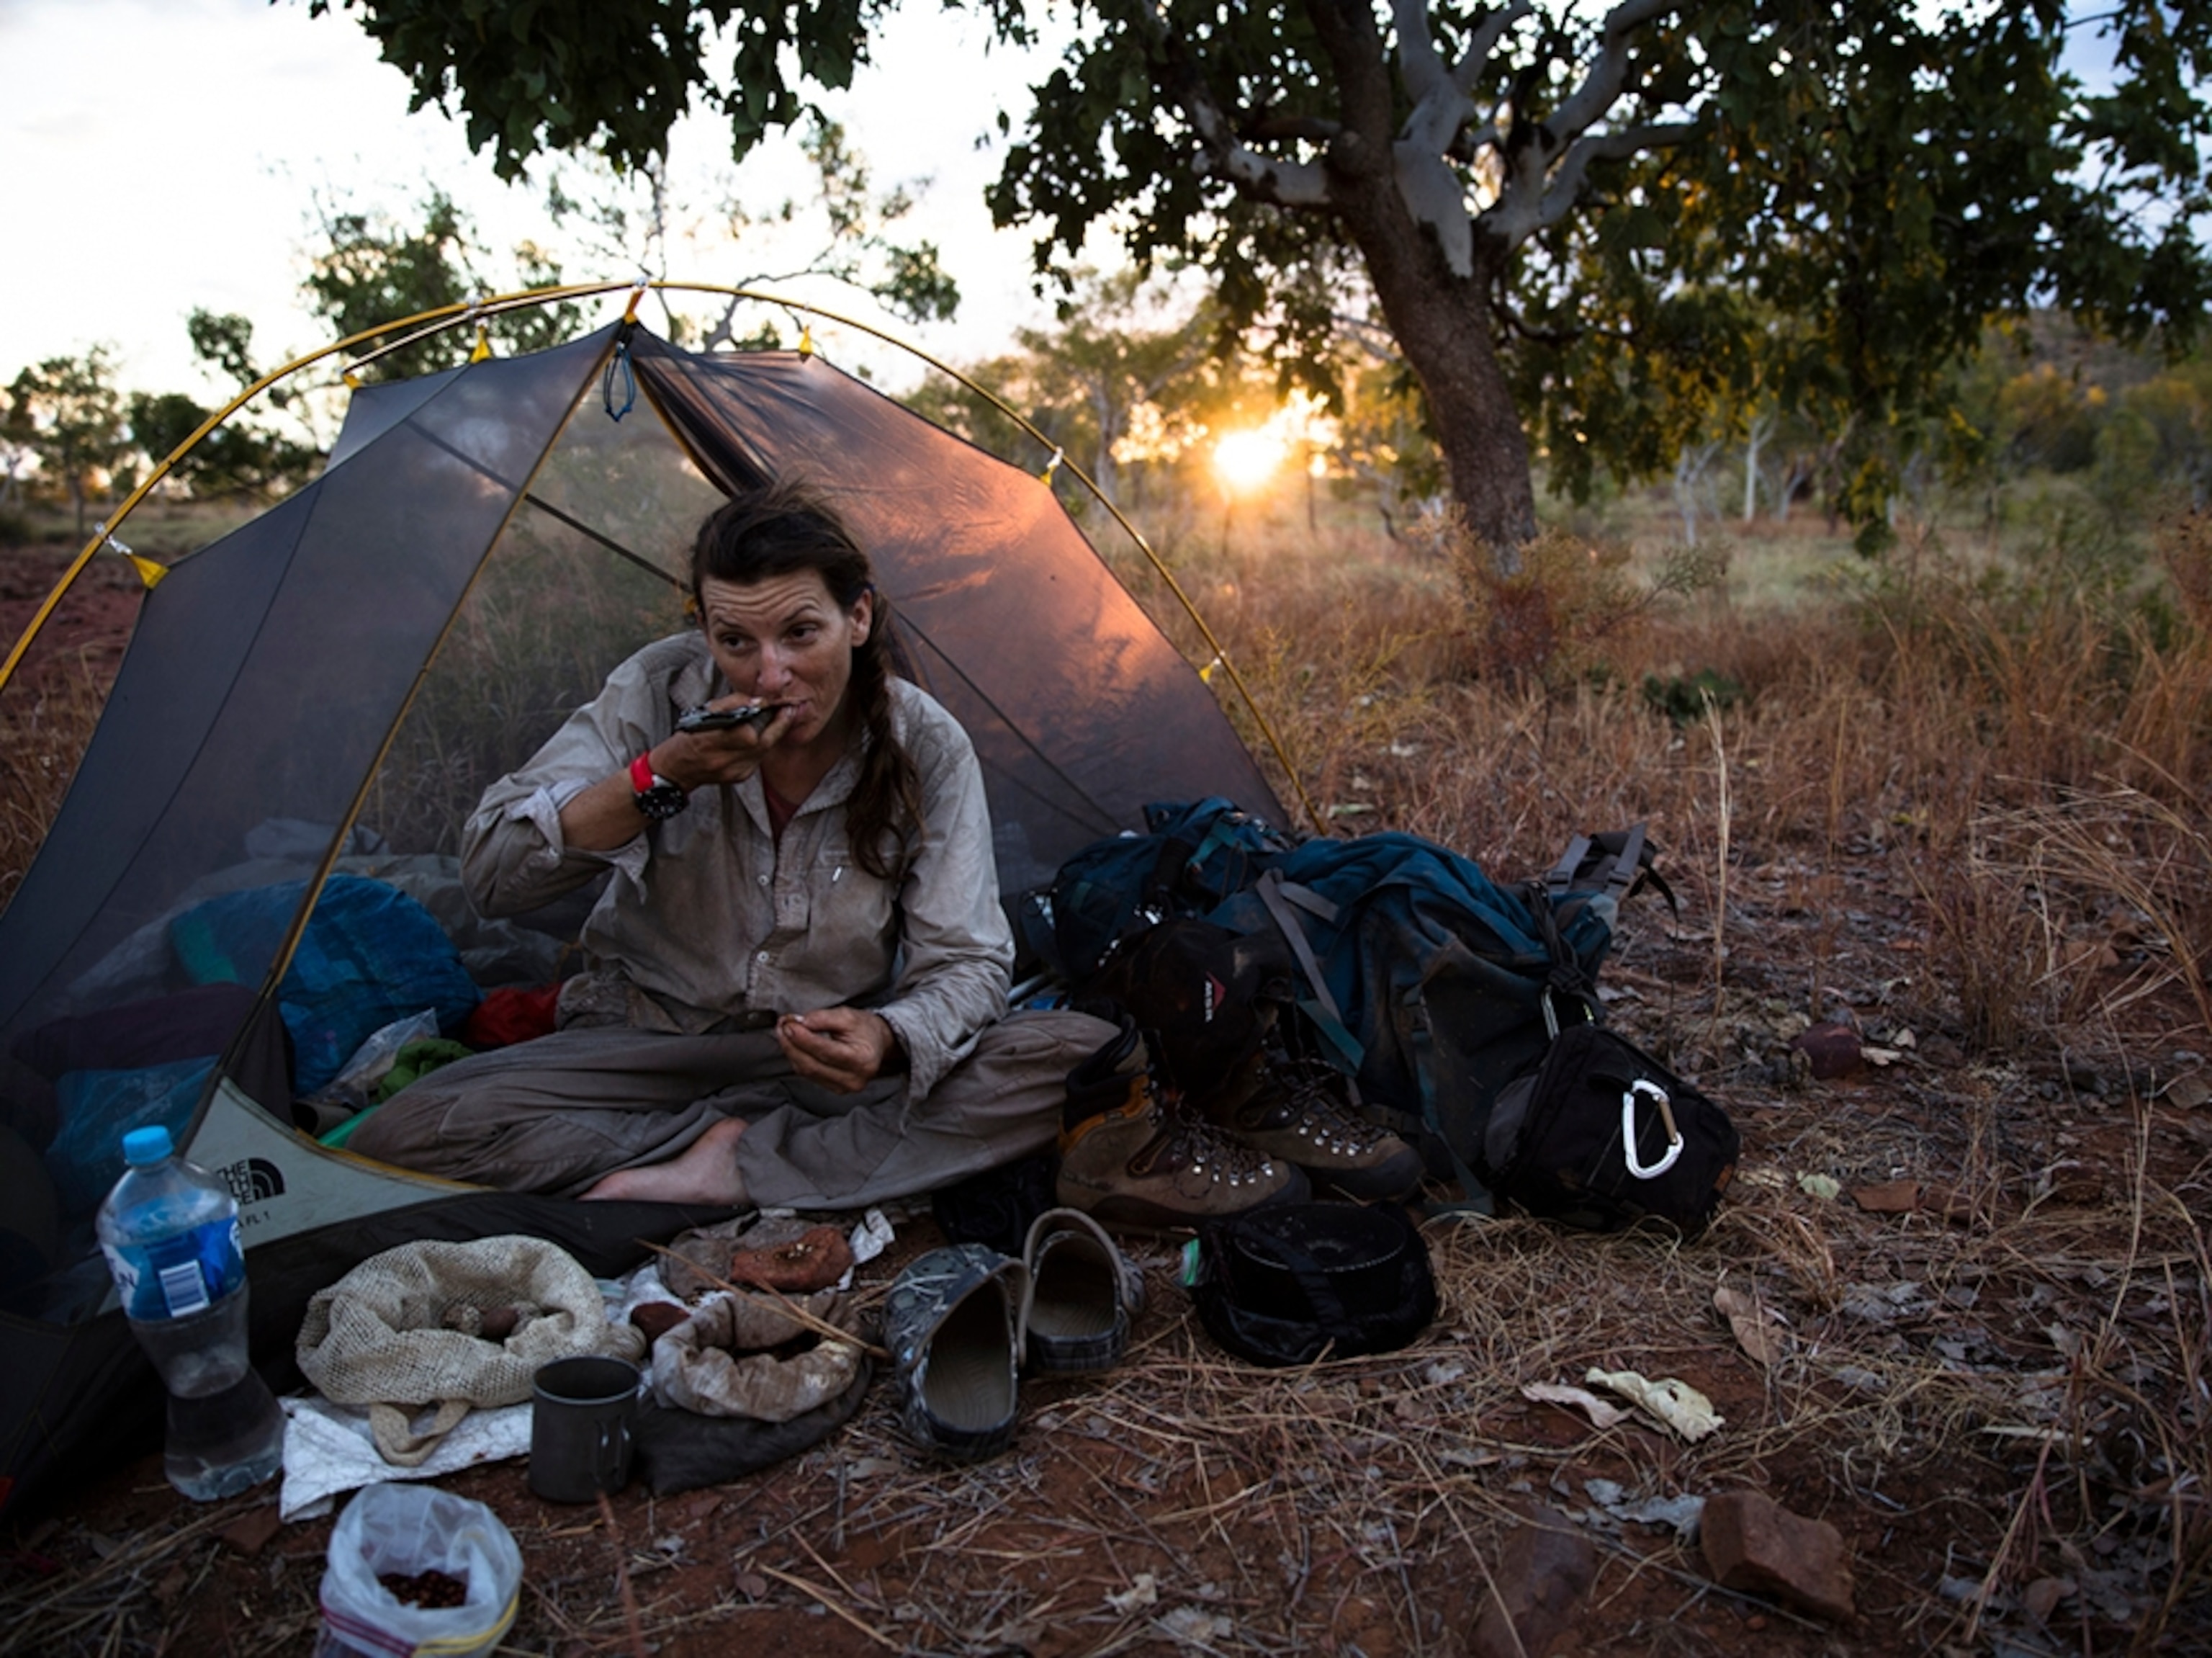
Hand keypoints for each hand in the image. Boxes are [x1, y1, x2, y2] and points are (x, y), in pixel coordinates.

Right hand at [657, 698, 794, 788]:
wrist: (677, 770)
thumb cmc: (689, 736)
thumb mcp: (703, 714)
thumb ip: (731, 705)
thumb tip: (758, 700)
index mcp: (711, 741)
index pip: (747, 732)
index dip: (765, 717)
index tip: (778, 704)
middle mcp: (724, 760)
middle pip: (763, 743)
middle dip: (780, 725)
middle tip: (790, 709)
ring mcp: (734, 771)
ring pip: (764, 750)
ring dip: (774, 733)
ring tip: (781, 717)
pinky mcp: (740, 777)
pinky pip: (758, 758)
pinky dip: (762, 745)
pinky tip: (763, 734)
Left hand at [776, 1007, 898, 1093]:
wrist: (876, 1043)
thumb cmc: (863, 1028)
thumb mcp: (847, 1015)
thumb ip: (823, 1018)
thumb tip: (799, 1022)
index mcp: (862, 1060)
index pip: (826, 1051)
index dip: (803, 1038)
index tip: (788, 1023)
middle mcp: (854, 1079)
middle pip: (812, 1065)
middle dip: (792, 1045)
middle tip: (782, 1026)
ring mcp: (844, 1088)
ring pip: (807, 1071)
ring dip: (791, 1051)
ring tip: (784, 1032)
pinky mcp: (835, 1090)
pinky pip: (808, 1075)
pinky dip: (797, 1059)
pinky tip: (793, 1045)